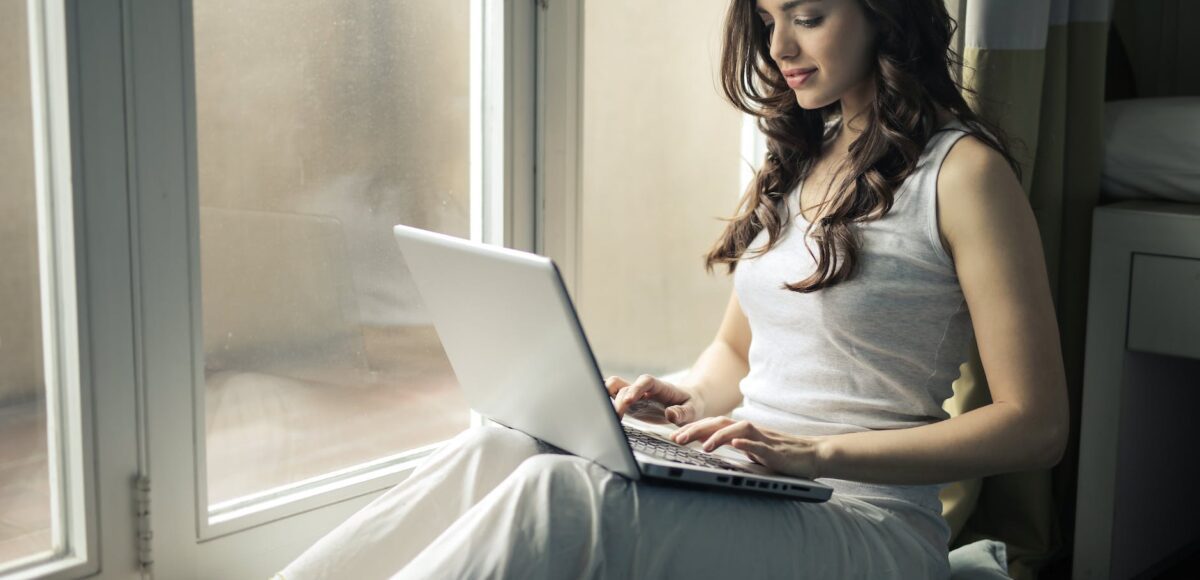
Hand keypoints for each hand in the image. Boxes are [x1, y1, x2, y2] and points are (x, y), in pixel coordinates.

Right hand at [605, 374, 703, 425]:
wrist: (687, 404)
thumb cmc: (690, 406)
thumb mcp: (692, 410)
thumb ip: (682, 412)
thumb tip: (670, 415)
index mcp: (660, 387)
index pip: (646, 382)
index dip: (636, 389)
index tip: (628, 400)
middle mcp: (644, 389)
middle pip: (625, 386)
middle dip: (618, 400)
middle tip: (617, 417)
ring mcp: (635, 395)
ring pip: (614, 387)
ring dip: (607, 398)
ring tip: (608, 417)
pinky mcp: (630, 404)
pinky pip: (613, 398)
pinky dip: (606, 403)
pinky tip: (604, 416)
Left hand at [669, 417, 826, 479]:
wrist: (813, 454)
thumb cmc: (781, 454)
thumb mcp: (752, 451)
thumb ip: (735, 447)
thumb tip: (709, 447)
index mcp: (743, 431)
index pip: (713, 425)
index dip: (693, 428)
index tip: (673, 436)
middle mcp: (750, 430)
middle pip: (720, 423)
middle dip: (697, 430)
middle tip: (676, 439)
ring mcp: (763, 438)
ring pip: (738, 430)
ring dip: (719, 436)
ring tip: (703, 446)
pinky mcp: (776, 450)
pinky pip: (760, 445)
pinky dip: (747, 444)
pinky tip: (735, 445)